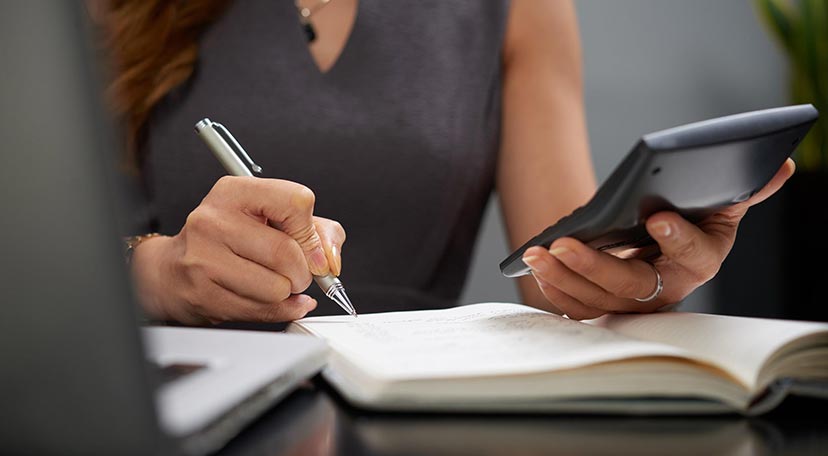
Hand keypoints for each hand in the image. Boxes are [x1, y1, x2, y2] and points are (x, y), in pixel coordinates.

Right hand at [131, 176, 345, 324]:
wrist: (172, 270)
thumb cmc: (229, 241)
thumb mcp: (272, 219)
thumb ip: (317, 231)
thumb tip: (330, 259)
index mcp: (235, 192)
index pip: (296, 202)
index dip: (312, 232)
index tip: (311, 248)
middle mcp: (214, 220)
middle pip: (287, 253)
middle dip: (303, 272)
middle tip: (295, 272)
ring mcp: (204, 258)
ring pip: (277, 287)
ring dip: (287, 292)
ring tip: (271, 282)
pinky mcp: (202, 294)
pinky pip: (261, 310)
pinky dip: (277, 309)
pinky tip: (266, 298)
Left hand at [522, 158, 795, 319]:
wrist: (661, 243)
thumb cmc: (690, 217)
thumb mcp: (719, 200)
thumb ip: (744, 187)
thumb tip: (779, 163)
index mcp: (702, 260)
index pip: (694, 256)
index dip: (679, 239)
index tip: (657, 217)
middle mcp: (667, 289)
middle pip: (632, 287)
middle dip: (596, 267)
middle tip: (566, 244)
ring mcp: (633, 303)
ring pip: (597, 301)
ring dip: (564, 277)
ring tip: (538, 252)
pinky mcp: (605, 305)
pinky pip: (578, 307)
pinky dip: (556, 289)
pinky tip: (537, 265)